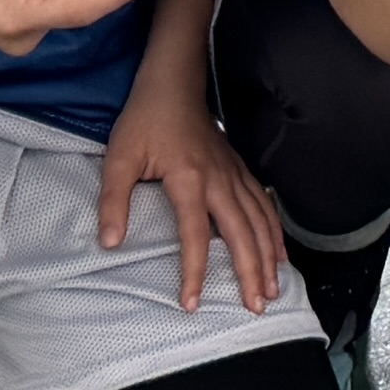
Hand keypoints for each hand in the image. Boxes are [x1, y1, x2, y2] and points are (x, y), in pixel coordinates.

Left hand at [96, 61, 281, 312]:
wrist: (173, 83)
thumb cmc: (144, 120)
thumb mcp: (119, 158)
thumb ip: (113, 201)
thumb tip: (110, 243)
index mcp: (189, 180)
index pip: (196, 236)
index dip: (195, 272)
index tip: (192, 303)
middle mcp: (219, 180)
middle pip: (242, 233)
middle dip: (251, 272)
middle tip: (257, 306)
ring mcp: (234, 174)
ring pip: (260, 220)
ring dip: (269, 256)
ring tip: (274, 288)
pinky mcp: (240, 169)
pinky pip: (263, 204)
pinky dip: (275, 230)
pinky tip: (279, 252)